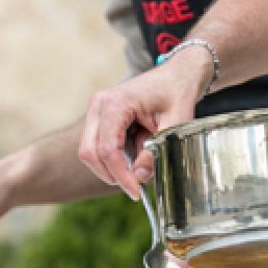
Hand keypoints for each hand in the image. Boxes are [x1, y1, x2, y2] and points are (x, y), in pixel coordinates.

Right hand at [77, 51, 210, 199]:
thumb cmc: (177, 94)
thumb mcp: (175, 124)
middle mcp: (99, 105)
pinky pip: (99, 145)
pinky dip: (117, 155)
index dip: (120, 175)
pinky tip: (139, 144)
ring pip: (91, 151)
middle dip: (112, 173)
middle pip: (90, 152)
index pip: (108, 149)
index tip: (136, 192)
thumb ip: (156, 151)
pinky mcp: (99, 117)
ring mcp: (96, 110)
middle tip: (135, 186)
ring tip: (144, 153)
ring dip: (115, 163)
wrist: (177, 75)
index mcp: (115, 103)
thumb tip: (139, 176)